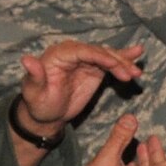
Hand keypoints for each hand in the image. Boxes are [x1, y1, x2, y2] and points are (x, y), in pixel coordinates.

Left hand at [17, 41, 143, 133]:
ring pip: (107, 56)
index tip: (115, 66)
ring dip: (124, 62)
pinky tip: (137, 54)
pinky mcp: (93, 69)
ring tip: (137, 72)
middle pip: (98, 52)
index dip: (100, 56)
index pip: (83, 51)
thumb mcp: (34, 92)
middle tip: (131, 74)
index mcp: (58, 55)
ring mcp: (84, 60)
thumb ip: (34, 75)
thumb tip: (27, 60)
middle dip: (117, 61)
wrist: (47, 114)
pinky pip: (110, 62)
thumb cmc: (38, 103)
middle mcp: (72, 53)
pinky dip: (123, 60)